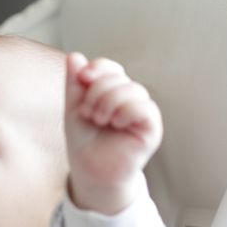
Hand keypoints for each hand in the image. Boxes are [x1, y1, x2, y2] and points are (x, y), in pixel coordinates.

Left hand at [64, 52, 162, 213]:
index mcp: (112, 91)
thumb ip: (74, 84)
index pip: (110, 67)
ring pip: (132, 89)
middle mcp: (130, 98)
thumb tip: (75, 56)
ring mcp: (143, 112)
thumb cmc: (85, 141)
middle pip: (118, 77)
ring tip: (99, 120)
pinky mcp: (152, 127)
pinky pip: (144, 108)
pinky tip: (116, 124)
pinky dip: (125, 112)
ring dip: (108, 102)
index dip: (97, 68)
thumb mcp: (74, 108)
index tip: (81, 78)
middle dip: (97, 91)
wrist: (90, 170)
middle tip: (88, 113)